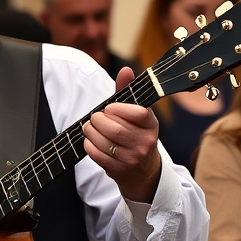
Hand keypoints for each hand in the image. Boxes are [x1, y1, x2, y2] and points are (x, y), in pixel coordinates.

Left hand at [82, 66, 162, 203]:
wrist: (142, 170)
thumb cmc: (135, 134)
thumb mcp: (136, 114)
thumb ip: (127, 92)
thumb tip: (125, 69)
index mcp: (151, 125)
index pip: (137, 113)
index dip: (118, 108)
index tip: (109, 108)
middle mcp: (145, 142)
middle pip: (114, 128)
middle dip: (98, 120)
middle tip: (95, 118)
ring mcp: (133, 158)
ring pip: (104, 141)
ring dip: (90, 131)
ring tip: (90, 127)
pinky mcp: (119, 169)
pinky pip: (97, 154)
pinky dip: (89, 144)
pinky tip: (91, 140)